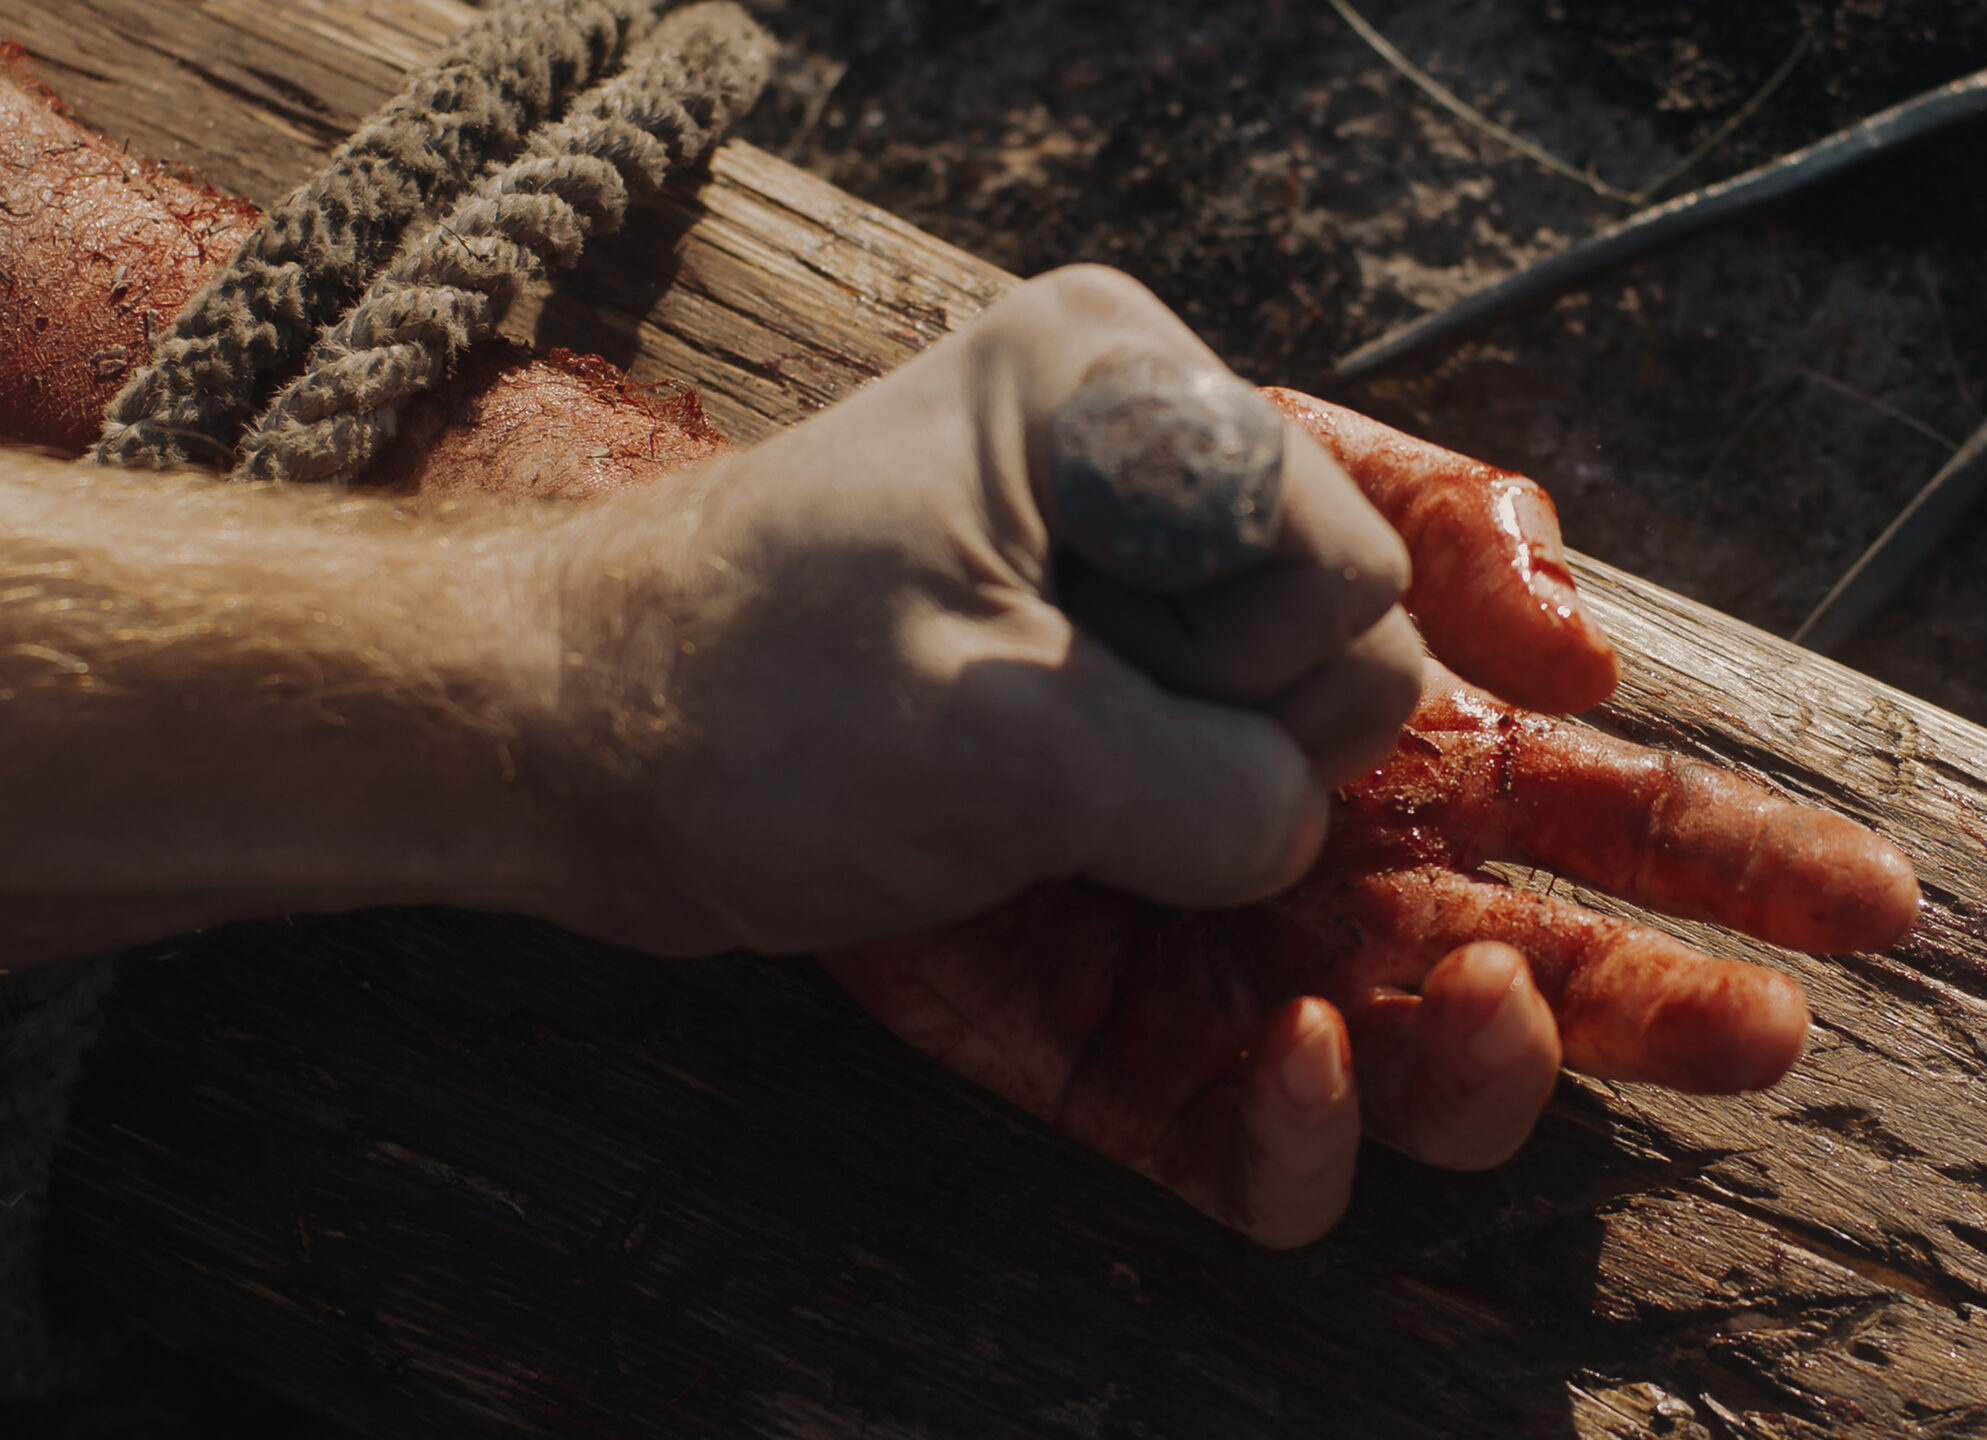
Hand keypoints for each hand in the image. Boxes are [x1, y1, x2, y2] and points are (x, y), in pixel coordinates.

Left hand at [535, 267, 1426, 954]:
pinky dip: (1164, 791)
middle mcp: (1149, 432)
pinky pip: (1227, 724)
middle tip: (1042, 746)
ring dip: (1187, 781)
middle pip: (1345, 633)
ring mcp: (1128, 535)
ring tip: (1022, 771)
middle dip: (1221, 734)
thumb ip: (1213, 796)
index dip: (1240, 684)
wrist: (570, 741)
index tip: (1074, 697)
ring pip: (1298, 701)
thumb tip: (1301, 829)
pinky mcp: (1100, 625)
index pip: (1347, 574)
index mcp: (1119, 386)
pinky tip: (1042, 795)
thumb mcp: (997, 756)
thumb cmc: (742, 719)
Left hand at [820, 404, 1919, 1246]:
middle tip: (1873, 911)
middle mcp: (1239, 704)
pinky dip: (1312, 1127)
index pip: (1425, 577)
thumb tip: (1347, 822)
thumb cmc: (758, 654)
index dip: (1521, 619)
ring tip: (1686, 1034)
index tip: (1563, 650)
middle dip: (1693, 853)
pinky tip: (1328, 1078)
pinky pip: (1262, 1102)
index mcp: (1209, 532)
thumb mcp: (979, 663)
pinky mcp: (1143, 1007)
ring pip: (1439, 962)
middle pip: (1508, 786)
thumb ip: (1196, 753)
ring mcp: (1203, 868)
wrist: (576, 769)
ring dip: (1571, 1012)